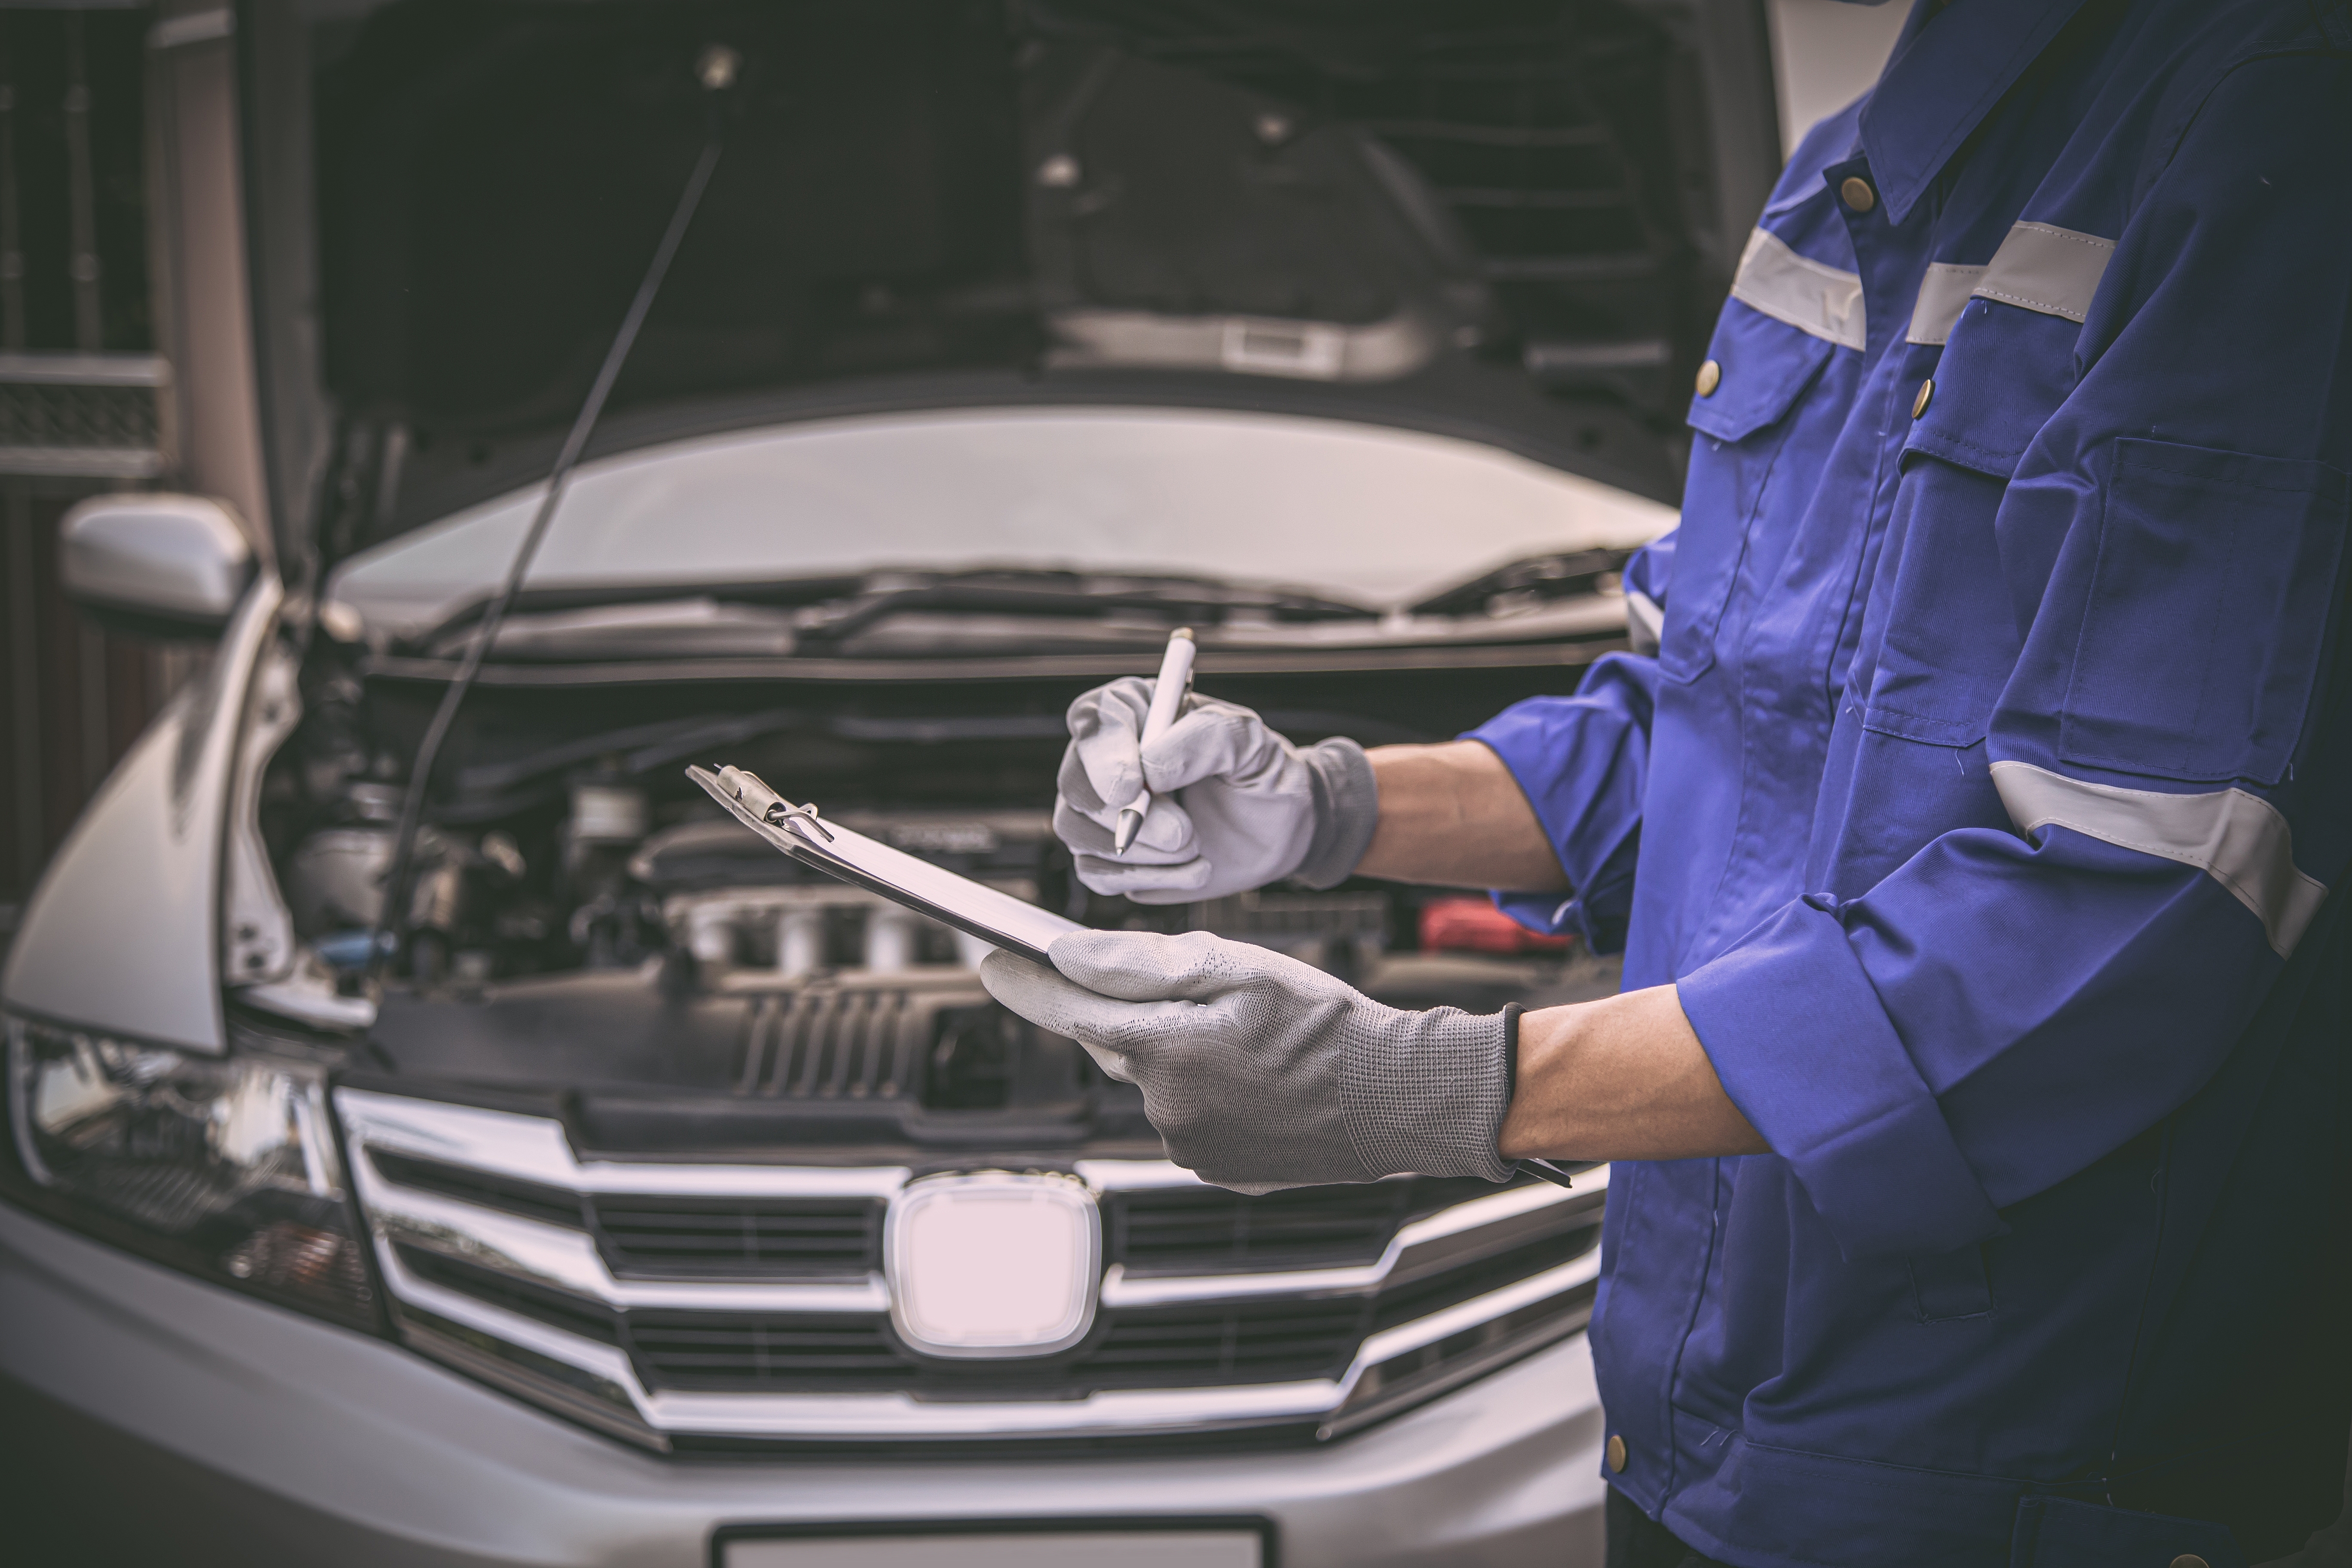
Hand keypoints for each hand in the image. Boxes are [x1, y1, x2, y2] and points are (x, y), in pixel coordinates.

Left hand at [981, 930, 1513, 1192]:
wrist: (1399, 1099)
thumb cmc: (1325, 1024)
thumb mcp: (1236, 968)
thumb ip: (1140, 963)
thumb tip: (1068, 954)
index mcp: (1163, 1053)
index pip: (1067, 1013)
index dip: (1025, 984)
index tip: (990, 961)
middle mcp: (1163, 1110)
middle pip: (1115, 1045)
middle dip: (1137, 1014)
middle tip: (1200, 992)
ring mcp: (1189, 1148)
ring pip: (1155, 1080)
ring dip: (1180, 1053)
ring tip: (1252, 1040)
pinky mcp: (1215, 1170)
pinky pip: (1188, 1115)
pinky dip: (1208, 1090)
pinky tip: (1258, 1076)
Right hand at [1053, 678, 1377, 902]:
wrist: (1281, 828)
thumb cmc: (1262, 771)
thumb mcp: (1250, 741)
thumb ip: (1206, 739)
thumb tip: (1150, 768)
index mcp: (1135, 712)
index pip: (1093, 722)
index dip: (1103, 756)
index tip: (1132, 787)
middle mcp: (1107, 758)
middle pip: (1075, 786)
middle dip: (1129, 818)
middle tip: (1184, 832)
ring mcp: (1102, 810)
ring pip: (1079, 833)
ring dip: (1142, 852)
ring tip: (1196, 846)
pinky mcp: (1110, 857)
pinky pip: (1098, 874)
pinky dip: (1148, 878)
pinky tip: (1193, 869)